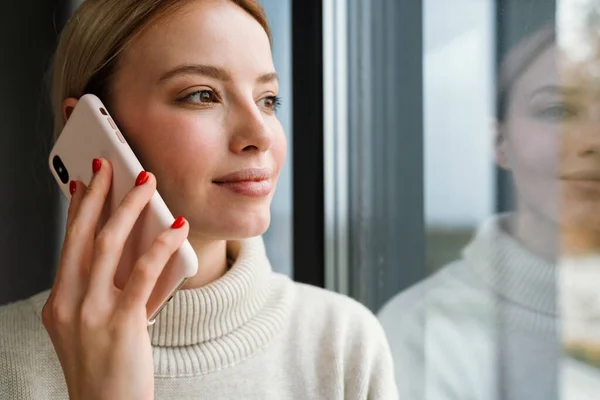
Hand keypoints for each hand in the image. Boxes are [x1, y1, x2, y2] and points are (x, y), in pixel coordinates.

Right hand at [41, 158, 188, 399]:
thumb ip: (111, 291)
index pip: (69, 246)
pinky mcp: (121, 324)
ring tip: (147, 184)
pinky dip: (160, 245)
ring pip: (109, 246)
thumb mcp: (95, 328)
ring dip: (130, 209)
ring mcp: (91, 314)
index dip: (76, 211)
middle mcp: (69, 304)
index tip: (84, 183)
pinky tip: (176, 227)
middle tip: (109, 165)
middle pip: (83, 236)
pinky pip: (143, 274)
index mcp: (60, 303)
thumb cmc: (107, 371)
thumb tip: (140, 250)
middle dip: (97, 196)